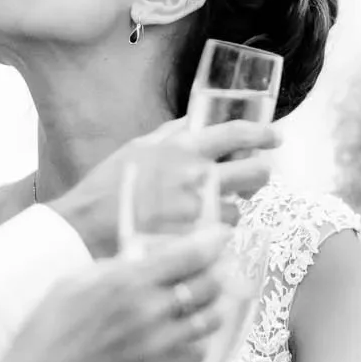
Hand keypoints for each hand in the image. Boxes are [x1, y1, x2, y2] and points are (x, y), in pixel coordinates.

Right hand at [0, 224, 233, 361]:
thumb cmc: (46, 328)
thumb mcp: (75, 280)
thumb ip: (115, 266)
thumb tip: (142, 258)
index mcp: (127, 280)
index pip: (189, 254)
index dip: (213, 241)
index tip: (222, 234)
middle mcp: (149, 309)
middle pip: (208, 284)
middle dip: (216, 271)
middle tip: (214, 266)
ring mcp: (157, 343)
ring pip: (210, 319)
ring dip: (213, 305)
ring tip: (206, 298)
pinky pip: (196, 351)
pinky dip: (198, 340)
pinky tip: (187, 333)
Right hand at [47, 121, 280, 255]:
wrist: (85, 230)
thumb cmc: (107, 188)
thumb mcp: (137, 149)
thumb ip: (171, 134)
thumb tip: (197, 120)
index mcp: (183, 149)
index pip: (236, 134)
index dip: (262, 134)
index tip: (275, 137)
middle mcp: (196, 177)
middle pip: (254, 172)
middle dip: (260, 173)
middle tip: (253, 177)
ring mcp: (198, 212)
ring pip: (239, 209)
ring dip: (232, 208)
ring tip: (211, 211)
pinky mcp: (195, 241)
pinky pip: (221, 237)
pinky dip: (215, 234)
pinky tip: (199, 233)